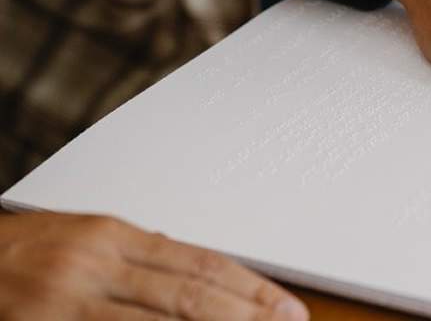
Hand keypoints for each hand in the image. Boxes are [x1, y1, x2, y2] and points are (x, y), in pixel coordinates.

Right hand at [0, 212, 307, 319]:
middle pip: (190, 296)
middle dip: (247, 316)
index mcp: (113, 237)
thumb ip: (141, 257)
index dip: (251, 288)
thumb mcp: (87, 241)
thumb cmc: (22, 252)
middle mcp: (97, 266)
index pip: (202, 264)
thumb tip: (201, 276)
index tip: (286, 307)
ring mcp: (69, 303)